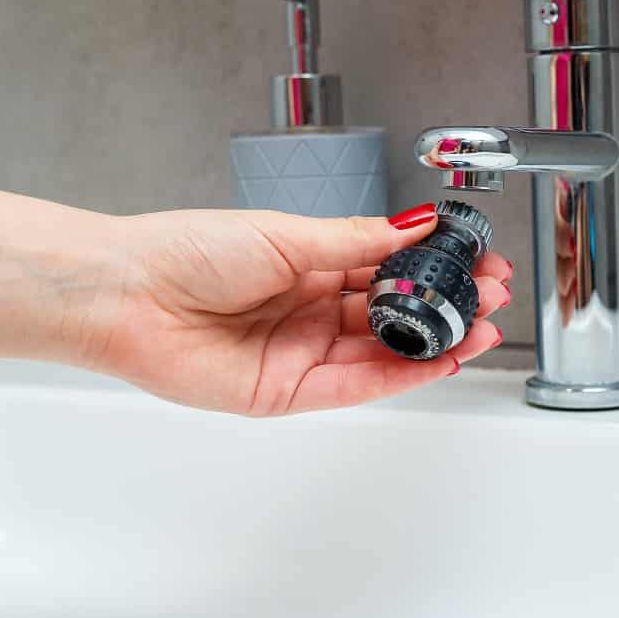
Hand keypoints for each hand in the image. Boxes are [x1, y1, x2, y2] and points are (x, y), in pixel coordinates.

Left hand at [83, 208, 511, 415]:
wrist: (127, 295)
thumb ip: (359, 241)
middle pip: (393, 314)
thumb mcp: (288, 236)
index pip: (387, 269)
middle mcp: (309, 311)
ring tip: (479, 329)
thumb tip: (417, 224)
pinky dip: (399, 376)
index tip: (476, 262)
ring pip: (382, 354)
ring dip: (433, 343)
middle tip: (491, 297)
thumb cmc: (187, 252)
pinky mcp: (288, 393)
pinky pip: (356, 387)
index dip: (433, 268)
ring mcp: (301, 354)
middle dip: (445, 306)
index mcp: (308, 265)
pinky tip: (436, 360)